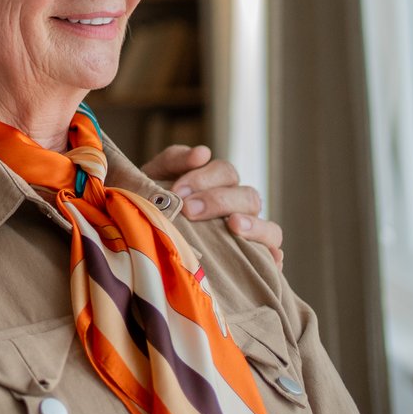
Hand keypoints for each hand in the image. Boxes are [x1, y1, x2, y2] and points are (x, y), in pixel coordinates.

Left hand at [140, 144, 283, 266]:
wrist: (140, 239)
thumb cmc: (151, 206)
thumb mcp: (154, 179)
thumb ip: (174, 160)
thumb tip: (203, 153)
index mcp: (218, 185)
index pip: (225, 172)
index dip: (204, 179)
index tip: (176, 191)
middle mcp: (238, 208)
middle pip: (248, 196)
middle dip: (219, 201)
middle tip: (189, 210)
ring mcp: (248, 234)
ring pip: (269, 226)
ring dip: (254, 225)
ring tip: (233, 226)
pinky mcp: (253, 260)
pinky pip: (272, 255)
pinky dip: (272, 255)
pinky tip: (264, 258)